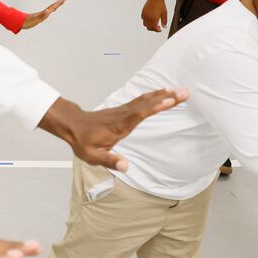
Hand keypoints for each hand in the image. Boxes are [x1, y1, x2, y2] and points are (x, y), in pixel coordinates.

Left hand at [20, 0, 66, 29]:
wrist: (21, 22)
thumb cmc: (28, 22)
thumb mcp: (36, 19)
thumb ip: (42, 15)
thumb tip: (48, 11)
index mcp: (44, 12)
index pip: (53, 6)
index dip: (59, 2)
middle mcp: (43, 12)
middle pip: (53, 6)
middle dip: (59, 2)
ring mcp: (42, 13)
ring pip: (51, 8)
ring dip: (56, 5)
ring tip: (60, 2)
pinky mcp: (40, 15)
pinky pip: (48, 11)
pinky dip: (52, 9)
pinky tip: (51, 10)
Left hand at [45, 88, 188, 170]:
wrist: (72, 125)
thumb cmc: (83, 141)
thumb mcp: (93, 156)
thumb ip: (110, 161)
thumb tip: (125, 166)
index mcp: (119, 126)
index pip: (139, 115)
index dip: (154, 107)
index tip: (169, 100)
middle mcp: (123, 115)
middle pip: (147, 104)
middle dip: (167, 97)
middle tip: (185, 92)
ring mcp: (124, 111)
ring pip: (146, 100)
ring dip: (163, 95)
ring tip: (180, 91)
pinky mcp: (124, 110)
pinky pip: (142, 101)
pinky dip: (154, 96)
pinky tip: (163, 93)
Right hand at [141, 0, 167, 32]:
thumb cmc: (160, 5)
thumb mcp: (164, 13)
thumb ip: (164, 21)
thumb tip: (164, 27)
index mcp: (154, 19)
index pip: (154, 28)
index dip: (157, 30)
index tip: (160, 30)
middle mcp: (149, 18)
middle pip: (149, 28)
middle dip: (153, 29)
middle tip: (158, 27)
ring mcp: (145, 15)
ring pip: (145, 24)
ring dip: (149, 25)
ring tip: (153, 23)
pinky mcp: (143, 13)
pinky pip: (143, 19)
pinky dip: (146, 21)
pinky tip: (150, 18)